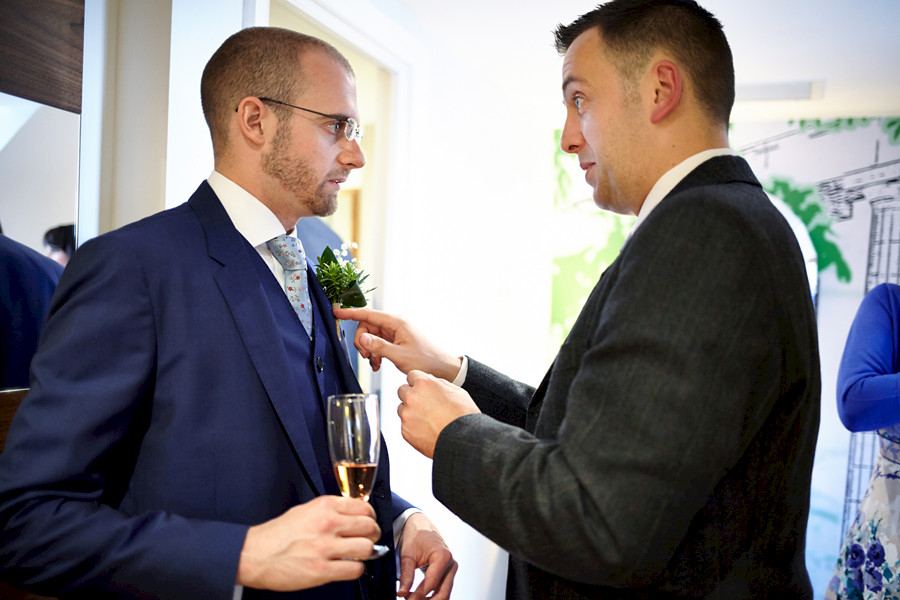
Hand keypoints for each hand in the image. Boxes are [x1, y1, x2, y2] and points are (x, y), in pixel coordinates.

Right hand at [236, 495, 379, 590]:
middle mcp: (327, 524)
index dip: (369, 517)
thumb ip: (330, 511)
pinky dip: (355, 570)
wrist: (255, 554)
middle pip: (369, 527)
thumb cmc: (277, 534)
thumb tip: (352, 515)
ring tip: (356, 555)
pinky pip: (355, 570)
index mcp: (324, 506)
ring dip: (365, 553)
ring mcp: (325, 548)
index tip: (367, 522)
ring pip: (366, 548)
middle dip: (371, 535)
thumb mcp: (305, 510)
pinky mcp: (321, 570)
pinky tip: (346, 567)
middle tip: (365, 539)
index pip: (364, 507)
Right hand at [333, 307, 461, 380]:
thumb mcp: (400, 355)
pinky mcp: (395, 340)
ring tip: (375, 363)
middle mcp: (395, 324)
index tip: (336, 312)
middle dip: (362, 342)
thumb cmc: (426, 360)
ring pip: (371, 336)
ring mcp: (395, 332)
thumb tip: (362, 338)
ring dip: (369, 350)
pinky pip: (378, 343)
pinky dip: (375, 353)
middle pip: (366, 326)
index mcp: (396, 322)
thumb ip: (379, 347)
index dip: (350, 313)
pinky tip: (378, 364)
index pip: (368, 314)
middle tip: (367, 356)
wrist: (441, 368)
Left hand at [396, 512, 457, 598]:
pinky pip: (442, 590)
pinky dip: (431, 597)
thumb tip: (402, 593)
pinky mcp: (447, 574)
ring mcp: (451, 570)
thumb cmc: (415, 536)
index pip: (432, 583)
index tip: (405, 599)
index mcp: (443, 556)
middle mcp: (451, 564)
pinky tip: (417, 597)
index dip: (418, 595)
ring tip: (411, 598)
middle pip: (443, 594)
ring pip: (444, 595)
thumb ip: (406, 575)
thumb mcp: (407, 555)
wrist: (420, 526)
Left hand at [398, 370, 479, 457]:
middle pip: (402, 391)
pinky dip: (413, 427)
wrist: (463, 441)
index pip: (412, 375)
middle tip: (425, 405)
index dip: (419, 382)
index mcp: (424, 383)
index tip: (424, 390)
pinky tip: (428, 430)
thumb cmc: (463, 415)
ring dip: (411, 411)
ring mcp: (407, 415)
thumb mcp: (456, 391)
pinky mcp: (405, 431)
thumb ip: (439, 383)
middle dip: (411, 395)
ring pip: (402, 408)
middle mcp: (411, 397)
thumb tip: (430, 380)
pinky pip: (405, 425)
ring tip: (429, 420)